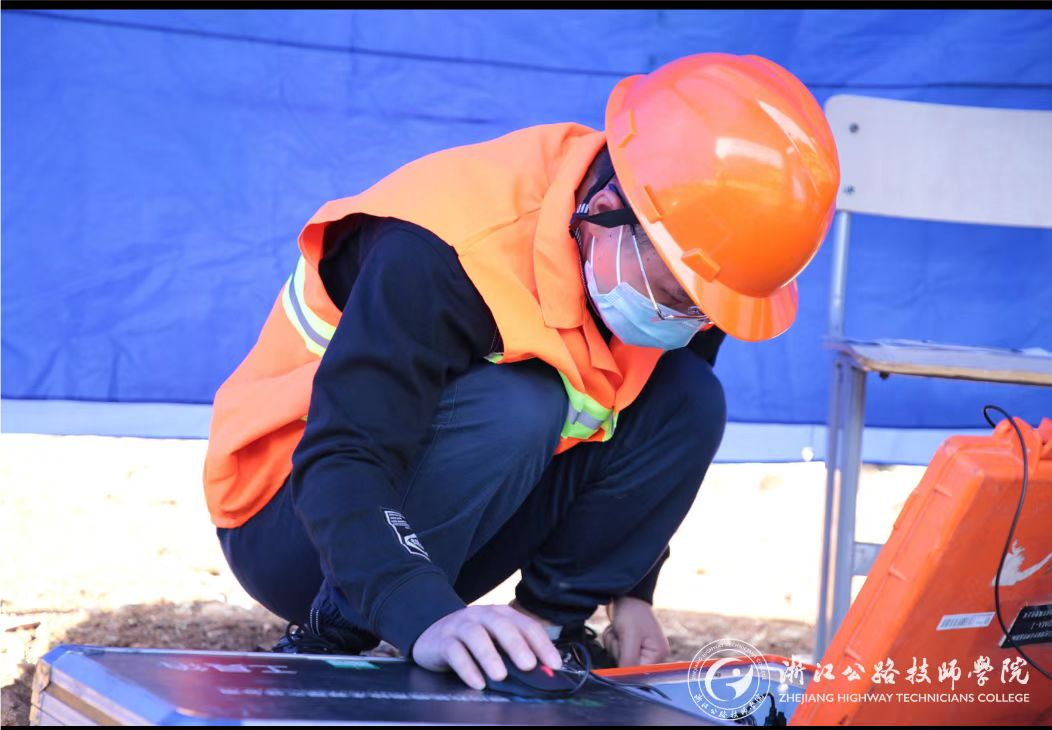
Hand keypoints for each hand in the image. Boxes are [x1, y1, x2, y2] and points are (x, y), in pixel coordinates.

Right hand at [410, 604, 562, 689]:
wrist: (433, 634)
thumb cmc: (472, 641)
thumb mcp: (495, 641)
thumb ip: (516, 653)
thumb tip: (543, 673)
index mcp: (501, 614)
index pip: (526, 626)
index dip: (542, 644)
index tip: (554, 664)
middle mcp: (482, 615)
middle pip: (501, 625)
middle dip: (516, 645)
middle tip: (528, 665)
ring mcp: (460, 625)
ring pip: (475, 636)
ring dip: (489, 655)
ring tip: (500, 676)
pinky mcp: (442, 641)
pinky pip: (454, 652)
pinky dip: (466, 668)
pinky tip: (477, 682)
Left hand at [603, 596, 669, 666]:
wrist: (625, 593)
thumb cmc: (631, 612)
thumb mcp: (630, 637)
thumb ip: (629, 660)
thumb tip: (623, 679)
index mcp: (658, 654)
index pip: (638, 672)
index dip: (625, 665)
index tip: (619, 650)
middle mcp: (652, 654)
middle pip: (627, 666)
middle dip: (618, 649)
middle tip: (620, 634)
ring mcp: (640, 649)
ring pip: (618, 658)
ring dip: (613, 643)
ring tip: (618, 629)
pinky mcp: (630, 644)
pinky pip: (616, 651)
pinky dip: (612, 640)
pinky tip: (616, 629)